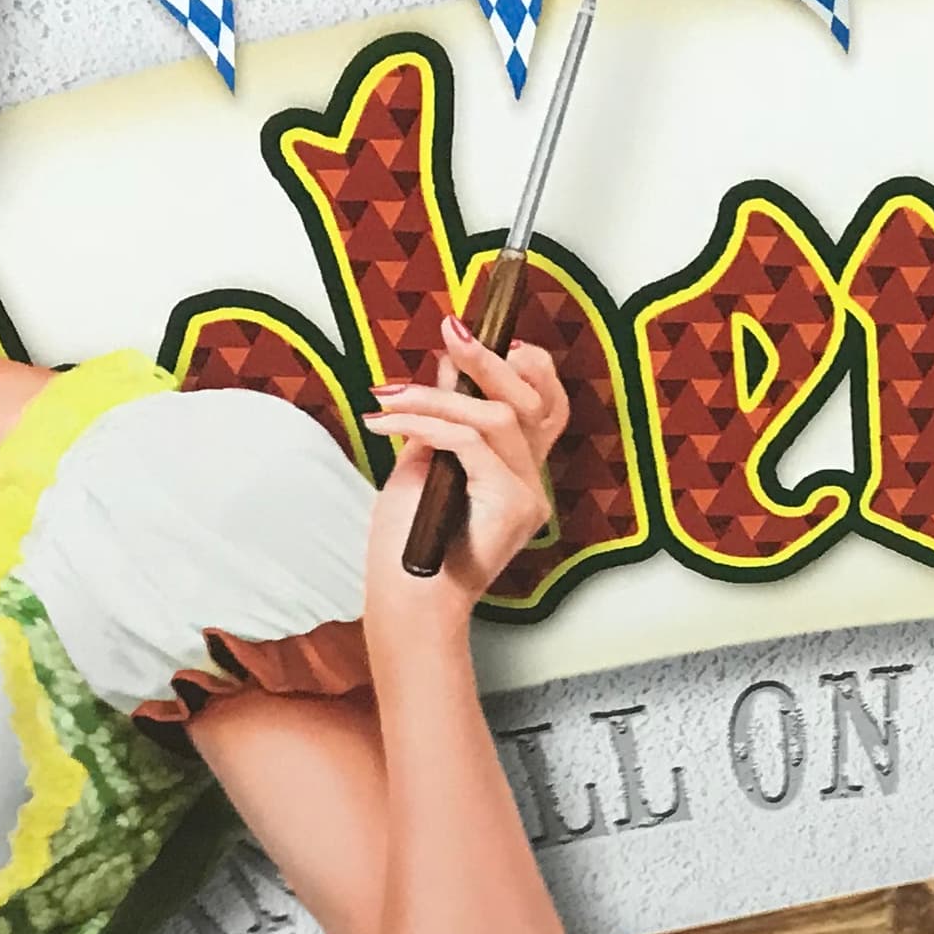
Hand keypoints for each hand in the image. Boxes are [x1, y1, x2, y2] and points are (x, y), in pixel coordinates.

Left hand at [360, 314, 569, 617]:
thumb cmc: (407, 545)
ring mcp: (527, 496)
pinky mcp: (510, 505)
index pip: (546, 408)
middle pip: (530, 403)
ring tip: (387, 397)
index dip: (529, 368)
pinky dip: (426, 424)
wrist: (407, 604)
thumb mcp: (422, 469)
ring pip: (495, 417)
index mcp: (516, 474)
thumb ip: (441, 424)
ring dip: (434, 397)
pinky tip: (387, 424)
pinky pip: (470, 443)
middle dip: (488, 360)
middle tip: (451, 330)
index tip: (490, 336)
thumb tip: (447, 371)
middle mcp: (531, 484)